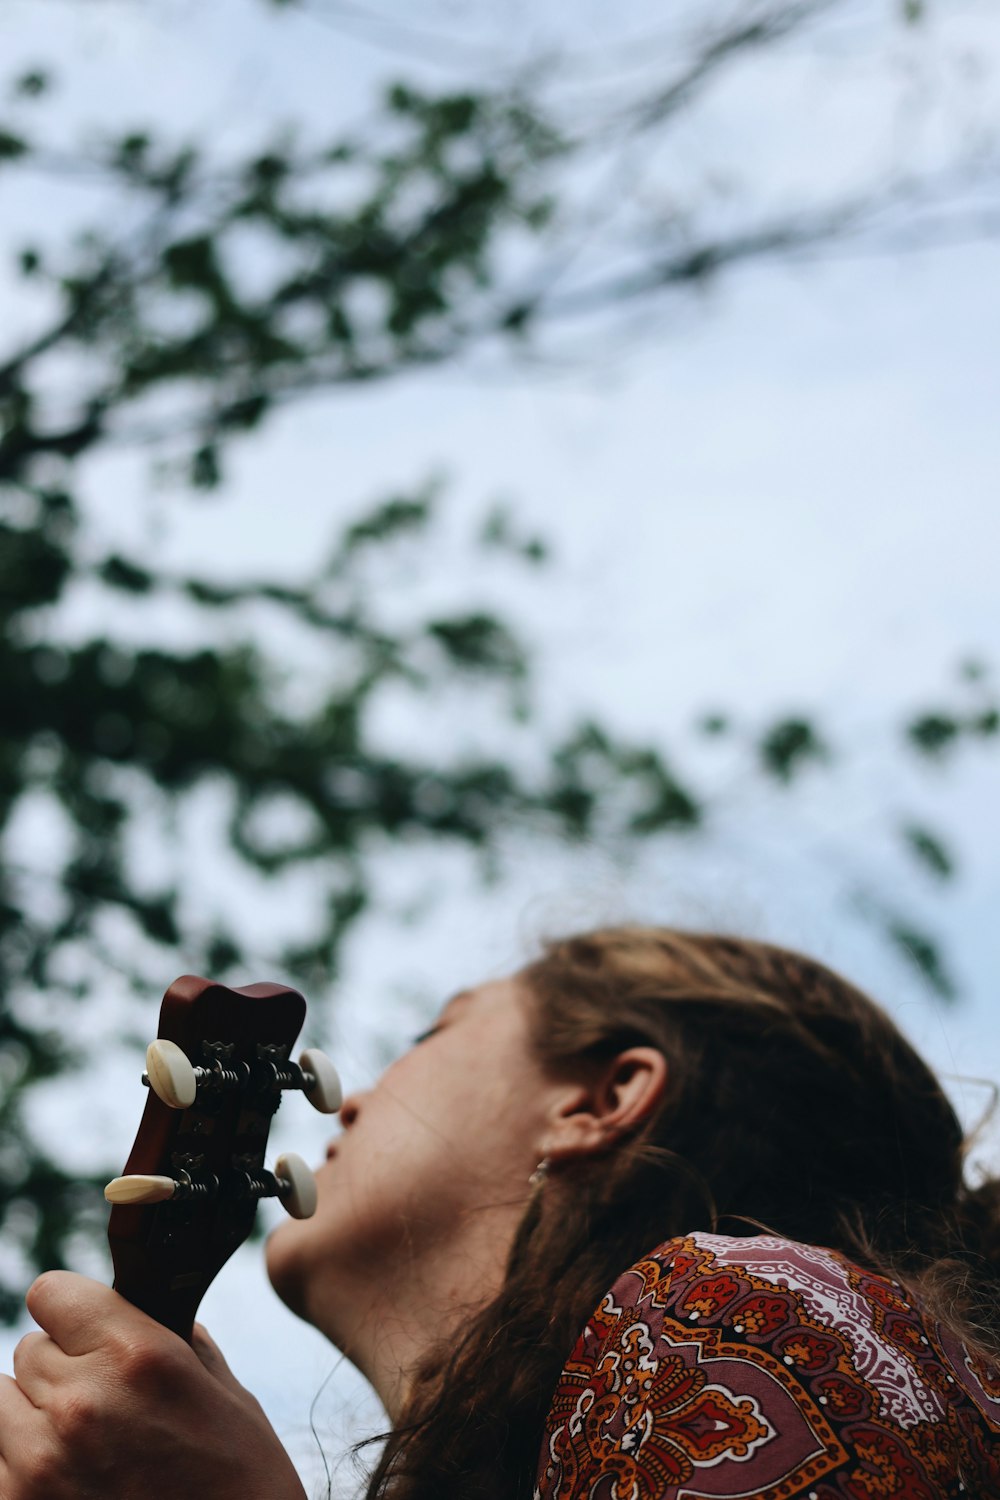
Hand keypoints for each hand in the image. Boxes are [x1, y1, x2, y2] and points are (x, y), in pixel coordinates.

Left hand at [0, 1272, 306, 1499]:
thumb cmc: (239, 1478)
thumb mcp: (221, 1388)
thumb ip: (169, 1338)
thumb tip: (131, 1313)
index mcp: (135, 1356)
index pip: (52, 1293)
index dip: (72, 1309)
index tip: (85, 1326)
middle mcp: (81, 1402)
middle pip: (27, 1350)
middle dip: (62, 1367)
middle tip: (104, 1398)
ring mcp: (42, 1462)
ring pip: (2, 1402)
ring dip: (33, 1413)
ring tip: (82, 1439)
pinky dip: (22, 1462)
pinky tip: (67, 1475)